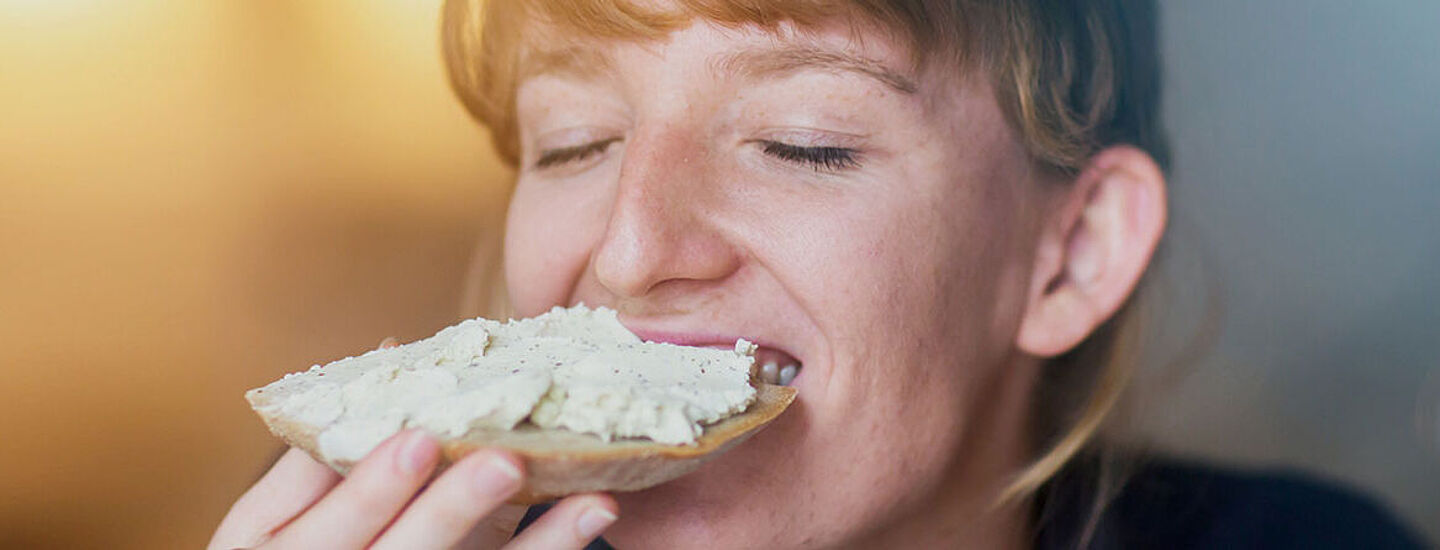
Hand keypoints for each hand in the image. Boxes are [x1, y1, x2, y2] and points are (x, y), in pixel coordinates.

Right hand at [209, 435, 617, 548]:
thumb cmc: (301, 546)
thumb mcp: (284, 511)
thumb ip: (326, 446)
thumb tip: (388, 354)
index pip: (332, 523)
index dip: (374, 486)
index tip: (422, 437)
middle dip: (450, 511)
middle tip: (503, 462)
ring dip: (539, 544)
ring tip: (593, 502)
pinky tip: (593, 515)